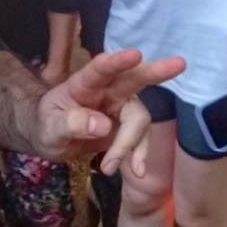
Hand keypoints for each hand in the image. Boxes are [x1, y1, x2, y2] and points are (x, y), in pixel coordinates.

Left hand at [34, 49, 185, 176]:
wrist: (52, 141)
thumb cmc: (47, 125)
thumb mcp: (49, 127)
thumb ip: (71, 124)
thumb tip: (103, 125)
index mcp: (84, 84)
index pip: (100, 69)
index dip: (118, 61)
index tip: (135, 54)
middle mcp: (107, 90)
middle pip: (134, 78)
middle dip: (157, 71)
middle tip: (180, 64)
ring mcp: (121, 107)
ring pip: (139, 118)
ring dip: (129, 143)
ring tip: (107, 166)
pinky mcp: (127, 127)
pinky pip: (141, 139)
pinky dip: (140, 155)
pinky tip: (136, 171)